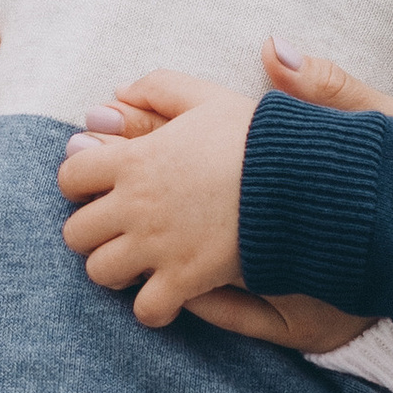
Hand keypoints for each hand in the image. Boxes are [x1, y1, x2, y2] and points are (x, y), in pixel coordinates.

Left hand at [55, 41, 392, 338]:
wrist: (321, 187)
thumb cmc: (278, 143)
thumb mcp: (225, 99)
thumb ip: (175, 87)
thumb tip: (125, 84)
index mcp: (143, 157)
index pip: (71, 174)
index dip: (80, 184)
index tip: (101, 187)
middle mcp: (141, 204)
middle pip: (76, 233)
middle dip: (94, 233)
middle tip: (122, 230)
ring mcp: (162, 246)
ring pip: (102, 273)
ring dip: (118, 270)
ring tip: (142, 263)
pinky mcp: (192, 281)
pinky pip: (147, 309)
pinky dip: (152, 307)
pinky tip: (171, 295)